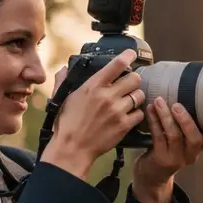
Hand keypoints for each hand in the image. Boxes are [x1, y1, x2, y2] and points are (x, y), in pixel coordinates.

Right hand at [45, 50, 144, 173]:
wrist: (72, 149)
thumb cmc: (67, 124)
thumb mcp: (62, 98)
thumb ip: (64, 80)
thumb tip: (65, 68)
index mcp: (93, 86)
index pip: (117, 64)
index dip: (128, 56)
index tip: (132, 53)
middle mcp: (107, 96)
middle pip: (135, 78)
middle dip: (133, 80)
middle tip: (129, 84)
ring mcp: (117, 111)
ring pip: (139, 95)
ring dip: (136, 97)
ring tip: (128, 101)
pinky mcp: (124, 125)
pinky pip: (140, 114)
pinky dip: (136, 114)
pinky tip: (128, 115)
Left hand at [134, 98, 202, 186]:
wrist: (152, 173)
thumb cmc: (169, 148)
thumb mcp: (183, 138)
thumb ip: (187, 122)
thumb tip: (184, 89)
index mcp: (201, 147)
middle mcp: (191, 154)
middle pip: (195, 139)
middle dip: (186, 121)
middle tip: (176, 105)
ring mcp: (176, 158)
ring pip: (174, 136)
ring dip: (166, 117)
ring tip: (158, 102)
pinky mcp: (161, 159)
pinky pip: (158, 137)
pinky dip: (154, 121)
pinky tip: (150, 110)